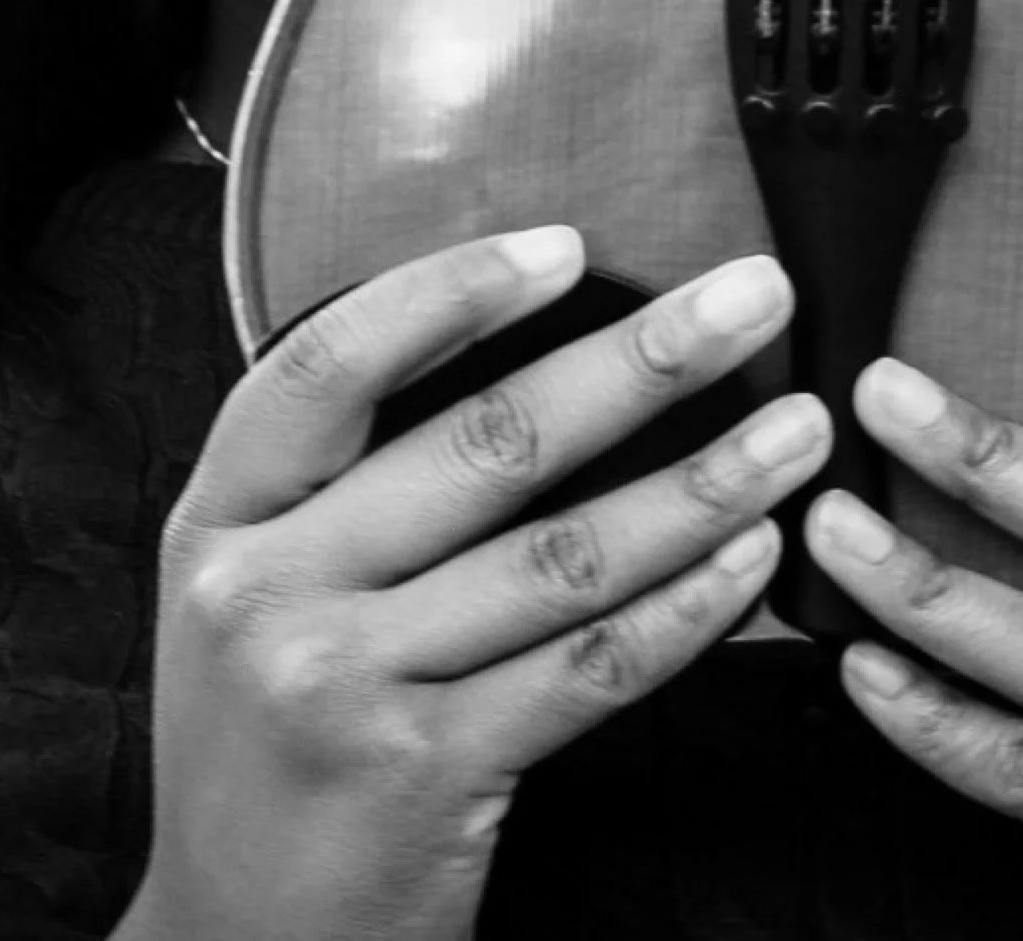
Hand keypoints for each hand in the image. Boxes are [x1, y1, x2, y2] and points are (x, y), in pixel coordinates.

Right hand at [119, 231, 830, 940]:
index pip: (329, 365)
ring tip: (799, 429)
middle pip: (482, 445)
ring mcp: (346, 691)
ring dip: (701, 482)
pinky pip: (586, 669)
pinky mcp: (428, 777)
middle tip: (753, 296)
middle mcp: (271, 596)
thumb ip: (337, 482)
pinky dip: (684, 608)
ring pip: (560, 556)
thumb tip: (518, 339)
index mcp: (224, 523)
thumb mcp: (247, 593)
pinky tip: (752, 559)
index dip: (451, 290)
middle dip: (641, 360)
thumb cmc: (269, 738)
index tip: (569, 244)